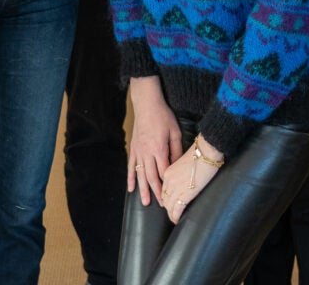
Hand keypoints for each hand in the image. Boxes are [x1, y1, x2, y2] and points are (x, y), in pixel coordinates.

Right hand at [127, 77, 182, 205]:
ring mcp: (138, 151)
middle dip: (156, 192)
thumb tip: (178, 166)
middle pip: (151, 177)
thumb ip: (177, 150)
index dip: (167, 185)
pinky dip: (130, 177)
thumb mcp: (175, 131)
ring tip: (145, 202)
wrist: (147, 104)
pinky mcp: (133, 148)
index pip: (164, 172)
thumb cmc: (163, 116)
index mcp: (159, 149)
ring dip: (142, 189)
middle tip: (161, 204)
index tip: (172, 195)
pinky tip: (130, 188)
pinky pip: (131, 165)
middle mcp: (147, 152)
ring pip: (140, 174)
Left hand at [161, 134, 223, 223]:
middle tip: (173, 212)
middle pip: (165, 198)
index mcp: (168, 172)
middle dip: (168, 207)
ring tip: (175, 218)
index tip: (170, 201)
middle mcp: (169, 181)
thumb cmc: (200, 154)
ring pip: (169, 206)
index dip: (167, 197)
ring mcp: (176, 188)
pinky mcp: (185, 194)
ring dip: (171, 213)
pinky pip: (177, 209)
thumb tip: (184, 177)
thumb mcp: (184, 162)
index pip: (164, 188)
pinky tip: (177, 220)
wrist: (206, 152)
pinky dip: (176, 217)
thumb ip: (180, 171)